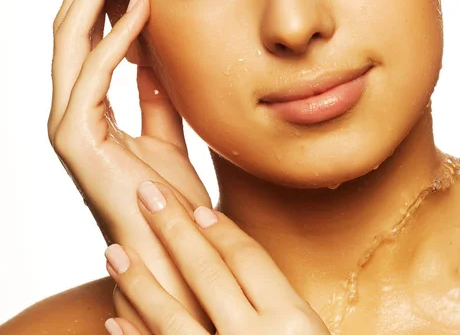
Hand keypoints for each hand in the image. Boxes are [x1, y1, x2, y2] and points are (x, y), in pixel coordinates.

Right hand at [48, 0, 212, 332]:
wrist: (173, 248)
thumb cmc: (169, 194)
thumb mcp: (167, 127)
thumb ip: (155, 88)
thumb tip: (152, 45)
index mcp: (91, 104)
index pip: (86, 33)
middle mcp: (71, 108)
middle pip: (69, 27)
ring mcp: (69, 124)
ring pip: (68, 42)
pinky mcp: (76, 142)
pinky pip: (91, 77)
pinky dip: (113, 38)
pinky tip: (137, 4)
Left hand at [103, 181, 330, 334]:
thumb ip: (275, 308)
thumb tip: (233, 266)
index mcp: (293, 321)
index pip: (247, 257)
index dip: (219, 228)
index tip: (195, 206)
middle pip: (208, 270)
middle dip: (174, 227)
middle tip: (147, 193)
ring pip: (171, 315)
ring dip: (138, 280)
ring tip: (112, 250)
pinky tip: (113, 317)